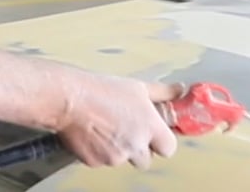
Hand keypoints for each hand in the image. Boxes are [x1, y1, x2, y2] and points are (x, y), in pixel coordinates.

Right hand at [55, 74, 184, 169]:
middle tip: (123, 128)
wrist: (68, 98)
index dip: (160, 141)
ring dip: (116, 148)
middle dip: (136, 147)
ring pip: (121, 159)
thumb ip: (162, 92)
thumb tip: (180, 90)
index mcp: (150, 126)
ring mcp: (116, 157)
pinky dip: (98, 150)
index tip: (152, 133)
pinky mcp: (96, 162)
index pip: (169, 148)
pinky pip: (101, 161)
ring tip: (103, 125)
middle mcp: (136, 145)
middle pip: (145, 159)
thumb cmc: (101, 89)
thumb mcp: (136, 86)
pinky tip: (91, 132)